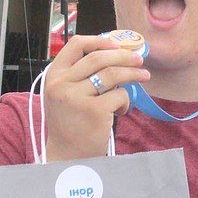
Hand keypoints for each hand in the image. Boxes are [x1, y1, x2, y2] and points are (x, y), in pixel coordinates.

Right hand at [42, 34, 149, 160]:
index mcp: (54, 75)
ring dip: (133, 74)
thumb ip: (81, 74)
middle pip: (99, 57)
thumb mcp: (66, 93)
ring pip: (112, 74)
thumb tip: (116, 53)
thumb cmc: (71, 122)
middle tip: (139, 60)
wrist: (67, 156)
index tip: (116, 45)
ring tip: (144, 76)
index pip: (76, 44)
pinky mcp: (94, 111)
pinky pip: (119, 95)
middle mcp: (61, 84)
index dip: (99, 41)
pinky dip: (126, 101)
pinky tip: (122, 109)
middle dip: (124, 56)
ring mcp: (76, 97)